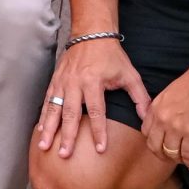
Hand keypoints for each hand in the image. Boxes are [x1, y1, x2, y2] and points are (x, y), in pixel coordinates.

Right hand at [35, 38, 149, 157]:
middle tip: (64, 154)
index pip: (97, 112)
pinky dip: (44, 116)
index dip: (99, 131)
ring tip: (44, 146)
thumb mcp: (130, 74)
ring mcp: (62, 82)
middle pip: (70, 114)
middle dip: (67, 136)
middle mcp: (75, 83)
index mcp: (94, 82)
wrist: (90, 34)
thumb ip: (140, 97)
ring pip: (54, 109)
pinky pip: (47, 101)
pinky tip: (40, 129)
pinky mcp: (55, 81)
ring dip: (49, 129)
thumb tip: (148, 118)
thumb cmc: (111, 56)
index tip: (100, 149)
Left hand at [140, 72, 188, 172]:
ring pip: (171, 152)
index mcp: (156, 109)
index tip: (159, 145)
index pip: (146, 132)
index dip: (153, 141)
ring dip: (177, 160)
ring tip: (183, 161)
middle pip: (155, 145)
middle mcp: (163, 120)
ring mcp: (177, 129)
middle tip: (168, 158)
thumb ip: (163, 108)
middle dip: (161, 154)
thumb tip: (165, 119)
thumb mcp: (169, 93)